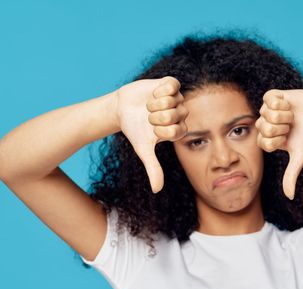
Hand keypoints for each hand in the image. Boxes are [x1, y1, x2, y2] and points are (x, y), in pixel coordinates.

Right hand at [115, 76, 188, 193]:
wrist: (122, 109)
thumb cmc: (135, 130)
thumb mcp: (143, 149)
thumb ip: (153, 168)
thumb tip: (157, 190)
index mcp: (178, 130)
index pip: (177, 131)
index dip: (160, 130)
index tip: (151, 130)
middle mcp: (181, 114)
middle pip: (175, 115)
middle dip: (156, 116)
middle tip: (148, 116)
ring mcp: (177, 98)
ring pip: (173, 100)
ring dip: (155, 103)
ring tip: (149, 105)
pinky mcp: (170, 84)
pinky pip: (173, 85)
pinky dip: (160, 90)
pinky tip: (153, 93)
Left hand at [255, 89, 302, 199]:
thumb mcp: (300, 157)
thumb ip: (291, 175)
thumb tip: (290, 196)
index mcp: (267, 140)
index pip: (262, 142)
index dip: (278, 139)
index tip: (288, 138)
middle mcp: (264, 125)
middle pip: (264, 127)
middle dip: (281, 126)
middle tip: (290, 125)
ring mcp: (267, 110)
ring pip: (266, 112)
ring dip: (284, 114)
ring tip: (291, 115)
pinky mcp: (272, 96)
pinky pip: (268, 98)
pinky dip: (281, 102)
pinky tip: (288, 104)